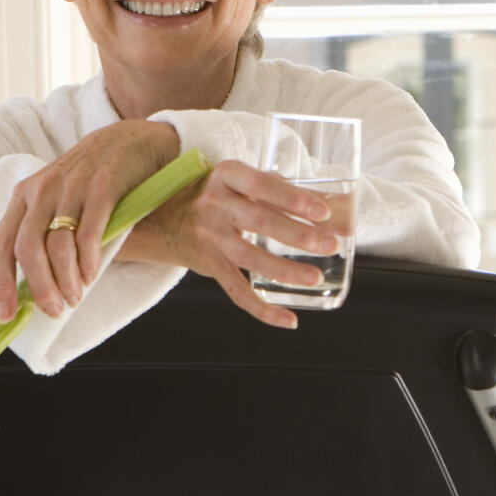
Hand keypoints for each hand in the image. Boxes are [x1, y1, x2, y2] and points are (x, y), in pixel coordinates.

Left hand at [0, 120, 180, 321]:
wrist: (133, 141)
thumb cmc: (95, 180)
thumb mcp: (60, 201)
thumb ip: (46, 235)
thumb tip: (37, 287)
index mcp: (25, 196)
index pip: (1, 244)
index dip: (0, 283)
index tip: (5, 315)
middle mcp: (42, 190)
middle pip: (27, 249)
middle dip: (38, 287)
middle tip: (54, 309)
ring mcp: (71, 186)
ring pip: (56, 245)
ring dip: (65, 280)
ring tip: (76, 296)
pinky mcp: (102, 186)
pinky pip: (88, 232)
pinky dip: (88, 260)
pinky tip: (92, 274)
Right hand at [116, 158, 341, 328]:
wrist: (160, 218)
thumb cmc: (215, 195)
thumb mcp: (238, 182)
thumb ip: (280, 191)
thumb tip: (336, 207)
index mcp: (226, 175)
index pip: (262, 184)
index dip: (293, 198)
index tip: (323, 211)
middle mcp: (213, 204)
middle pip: (259, 220)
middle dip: (298, 235)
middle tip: (329, 244)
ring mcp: (208, 236)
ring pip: (249, 257)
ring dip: (285, 270)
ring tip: (315, 277)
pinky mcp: (208, 264)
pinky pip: (236, 290)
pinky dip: (263, 309)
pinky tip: (288, 319)